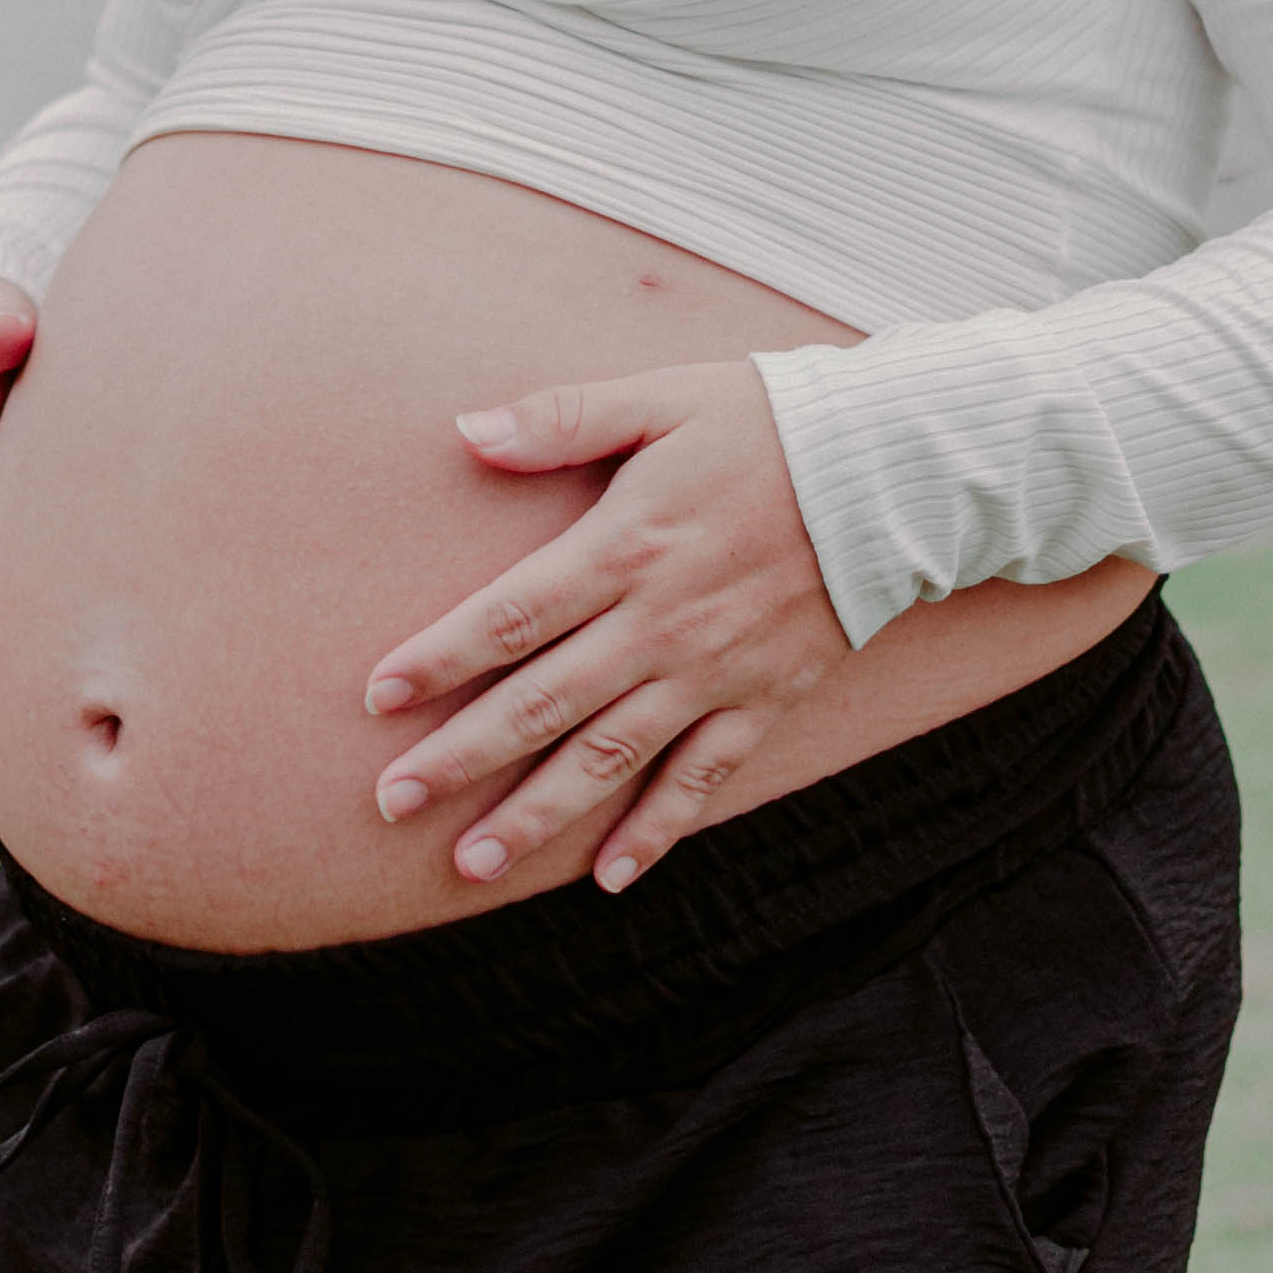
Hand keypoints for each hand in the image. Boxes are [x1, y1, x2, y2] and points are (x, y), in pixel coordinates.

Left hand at [364, 358, 849, 894]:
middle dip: (461, 758)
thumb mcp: (662, 396)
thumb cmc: (767, 423)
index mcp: (626, 546)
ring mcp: (714, 671)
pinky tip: (608, 876)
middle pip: (542, 704)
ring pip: (610, 758)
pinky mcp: (765, 699)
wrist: (894, 469)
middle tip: (391, 804)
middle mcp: (661, 623)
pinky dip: (657, 831)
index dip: (440, 659)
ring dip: (538, 814)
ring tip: (472, 863)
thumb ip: (563, 418)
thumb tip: (467, 431)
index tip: (377, 698)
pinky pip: (703, 779)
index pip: (511, 616)